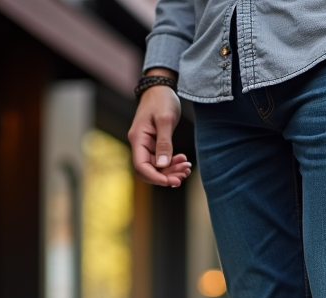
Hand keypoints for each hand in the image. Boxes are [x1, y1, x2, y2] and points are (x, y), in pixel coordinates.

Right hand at [128, 69, 191, 187]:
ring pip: (157, 167)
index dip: (155, 177)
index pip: (141, 166)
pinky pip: (162, 160)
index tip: (171, 182)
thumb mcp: (165, 120)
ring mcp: (147, 145)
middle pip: (150, 170)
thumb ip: (164, 143)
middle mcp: (140, 144)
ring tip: (187, 168)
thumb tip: (162, 165)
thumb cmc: (161, 100)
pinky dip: (173, 163)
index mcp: (138, 139)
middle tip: (184, 175)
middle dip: (166, 176)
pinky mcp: (155, 144)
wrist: (161, 88)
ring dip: (172, 170)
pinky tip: (184, 161)